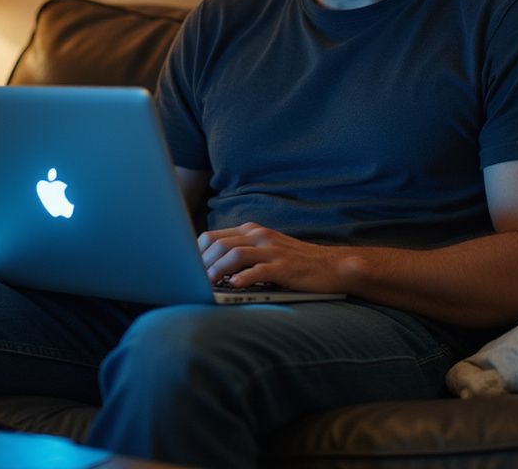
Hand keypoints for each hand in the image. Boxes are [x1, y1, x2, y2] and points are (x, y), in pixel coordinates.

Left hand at [198, 222, 346, 293]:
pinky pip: (258, 270)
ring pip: (234, 254)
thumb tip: (210, 269)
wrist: (332, 266)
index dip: (196, 252)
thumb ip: (242, 253)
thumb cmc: (295, 262)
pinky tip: (233, 286)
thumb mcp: (266, 251)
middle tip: (192, 280)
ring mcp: (272, 250)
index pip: (213, 236)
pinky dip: (243, 278)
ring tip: (207, 284)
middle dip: (202, 263)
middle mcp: (259, 236)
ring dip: (217, 270)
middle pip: (219, 244)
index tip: (185, 269)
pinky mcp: (284, 267)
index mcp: (252, 231)